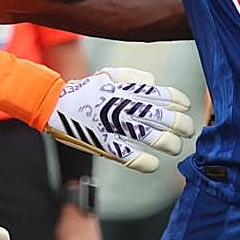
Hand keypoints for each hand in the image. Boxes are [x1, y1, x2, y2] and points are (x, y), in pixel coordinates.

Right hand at [47, 68, 194, 172]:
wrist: (53, 104)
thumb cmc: (83, 90)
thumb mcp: (108, 75)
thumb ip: (132, 77)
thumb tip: (154, 81)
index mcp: (127, 89)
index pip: (164, 95)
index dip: (180, 102)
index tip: (186, 107)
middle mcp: (125, 107)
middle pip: (165, 118)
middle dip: (182, 126)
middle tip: (187, 131)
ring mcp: (116, 126)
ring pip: (154, 138)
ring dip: (170, 144)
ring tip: (175, 148)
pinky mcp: (105, 144)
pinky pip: (132, 157)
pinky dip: (146, 163)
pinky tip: (153, 164)